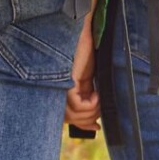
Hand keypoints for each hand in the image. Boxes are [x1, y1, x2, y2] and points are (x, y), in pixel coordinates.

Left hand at [66, 7, 101, 131]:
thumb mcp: (93, 76)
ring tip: (99, 102)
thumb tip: (100, 111)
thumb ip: (93, 93)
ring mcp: (60, 85)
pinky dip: (90, 104)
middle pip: (69, 118)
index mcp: (64, 88)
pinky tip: (96, 95)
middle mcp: (58, 88)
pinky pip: (78, 105)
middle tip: (98, 124)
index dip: (81, 124)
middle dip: (86, 121)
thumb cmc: (87, 49)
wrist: (84, 32)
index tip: (96, 128)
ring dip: (92, 112)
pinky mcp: (66, 81)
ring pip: (74, 114)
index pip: (66, 115)